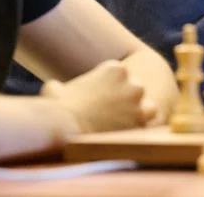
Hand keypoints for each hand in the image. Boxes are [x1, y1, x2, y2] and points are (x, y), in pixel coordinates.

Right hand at [41, 60, 156, 132]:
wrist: (66, 125)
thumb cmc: (57, 106)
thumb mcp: (54, 89)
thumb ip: (60, 87)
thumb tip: (55, 90)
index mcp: (113, 68)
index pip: (120, 76)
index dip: (112, 89)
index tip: (103, 100)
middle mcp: (130, 81)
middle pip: (135, 89)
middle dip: (126, 100)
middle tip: (113, 115)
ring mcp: (138, 100)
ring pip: (146, 105)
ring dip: (138, 113)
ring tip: (125, 126)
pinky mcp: (141, 120)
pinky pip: (149, 123)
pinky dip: (142, 129)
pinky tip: (129, 136)